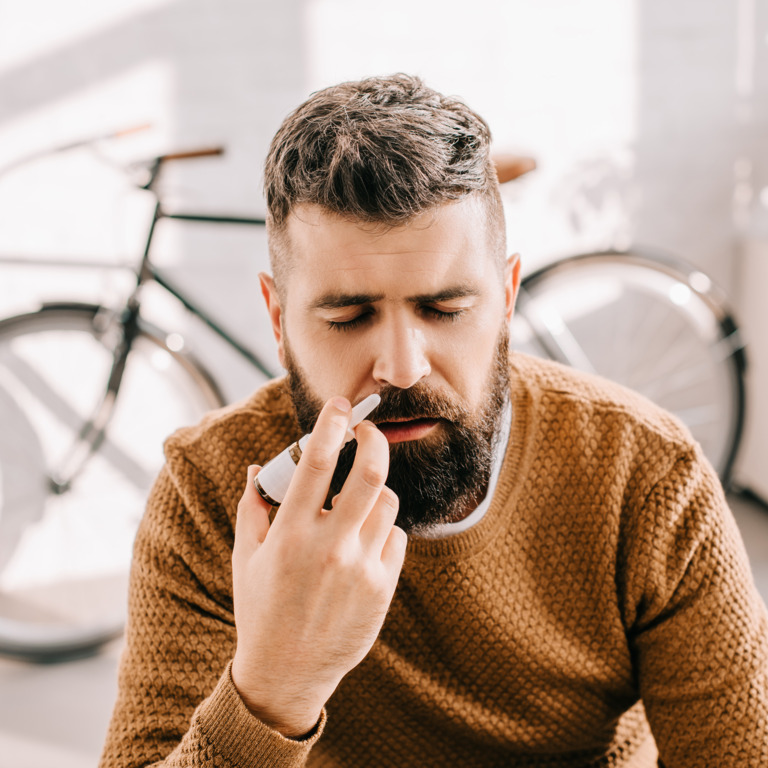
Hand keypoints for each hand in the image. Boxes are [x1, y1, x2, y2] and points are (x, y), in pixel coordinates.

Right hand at [231, 397, 406, 737]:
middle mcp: (329, 547)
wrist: (287, 673)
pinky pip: (396, 537)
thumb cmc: (261, 609)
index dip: (330, 425)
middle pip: (369, 474)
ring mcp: (360, 569)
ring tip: (358, 500)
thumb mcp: (247, 558)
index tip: (338, 406)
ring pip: (387, 503)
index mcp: (290, 535)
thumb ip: (252, 509)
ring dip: (375, 490)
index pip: (315, 464)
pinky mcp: (382, 588)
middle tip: (368, 432)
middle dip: (373, 440)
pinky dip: (383, 528)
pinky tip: (365, 538)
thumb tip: (256, 468)